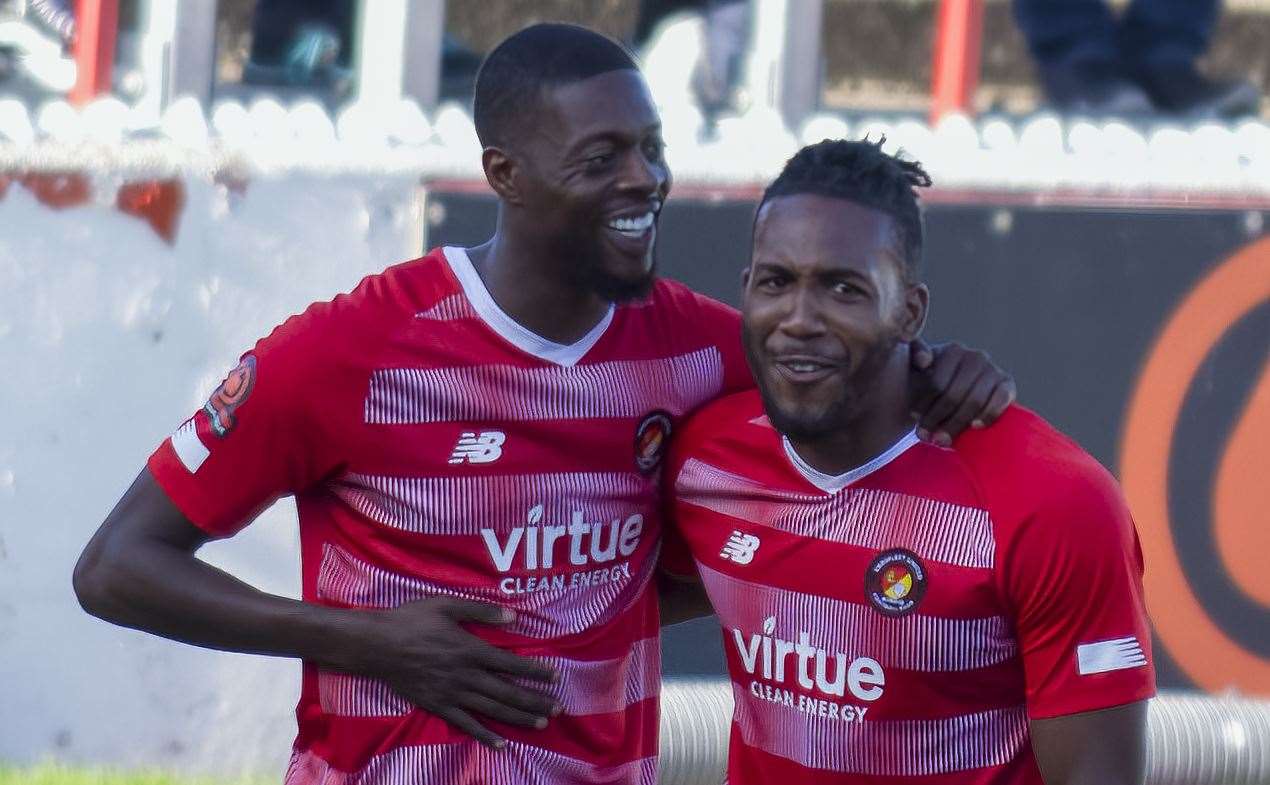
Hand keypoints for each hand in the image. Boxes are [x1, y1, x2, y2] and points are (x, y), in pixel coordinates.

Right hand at [357, 596, 559, 748]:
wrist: (377, 646)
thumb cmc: (411, 621)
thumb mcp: (446, 606)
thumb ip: (481, 612)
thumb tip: (512, 616)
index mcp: (471, 650)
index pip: (511, 664)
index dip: (535, 672)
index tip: (555, 677)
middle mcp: (466, 675)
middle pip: (508, 692)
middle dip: (535, 701)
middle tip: (558, 709)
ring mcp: (452, 694)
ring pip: (492, 709)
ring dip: (519, 718)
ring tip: (541, 723)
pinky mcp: (438, 706)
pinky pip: (465, 725)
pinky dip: (485, 735)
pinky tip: (501, 744)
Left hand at [909, 340, 1015, 445]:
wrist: (951, 395)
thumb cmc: (928, 382)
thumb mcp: (915, 367)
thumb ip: (914, 354)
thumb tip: (924, 361)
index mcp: (952, 351)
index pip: (937, 382)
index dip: (924, 404)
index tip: (913, 419)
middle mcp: (975, 356)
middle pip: (953, 395)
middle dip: (937, 418)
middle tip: (924, 436)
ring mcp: (993, 370)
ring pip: (974, 401)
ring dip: (956, 424)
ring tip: (941, 439)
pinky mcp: (1007, 385)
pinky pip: (1001, 400)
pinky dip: (988, 414)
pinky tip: (975, 426)